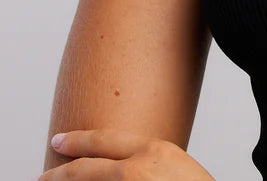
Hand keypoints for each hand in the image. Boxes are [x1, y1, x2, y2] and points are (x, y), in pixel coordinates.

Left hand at [36, 129, 214, 179]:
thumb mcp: (174, 163)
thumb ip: (147, 161)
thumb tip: (121, 167)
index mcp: (152, 150)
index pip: (104, 140)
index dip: (78, 140)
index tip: (59, 140)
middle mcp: (136, 170)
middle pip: (85, 169)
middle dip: (59, 174)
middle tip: (42, 177)